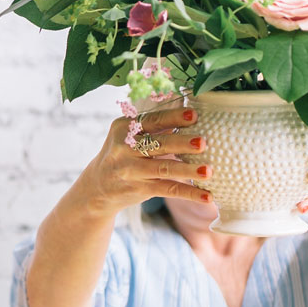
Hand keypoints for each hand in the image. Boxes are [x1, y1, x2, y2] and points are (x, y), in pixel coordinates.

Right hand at [76, 94, 212, 218]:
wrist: (98, 186)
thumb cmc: (124, 153)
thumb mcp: (129, 135)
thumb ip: (154, 125)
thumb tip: (190, 111)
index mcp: (124, 127)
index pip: (152, 121)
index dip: (174, 117)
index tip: (194, 115)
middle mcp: (124, 148)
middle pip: (158, 144)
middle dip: (181, 143)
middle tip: (203, 142)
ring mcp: (130, 170)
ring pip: (164, 168)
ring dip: (187, 170)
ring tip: (208, 170)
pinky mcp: (138, 189)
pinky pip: (167, 189)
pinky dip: (188, 193)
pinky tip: (206, 195)